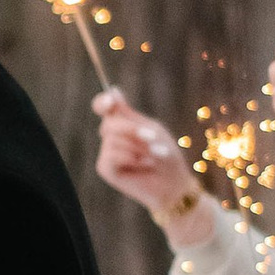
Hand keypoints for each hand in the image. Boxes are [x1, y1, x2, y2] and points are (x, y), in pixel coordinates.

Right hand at [91, 88, 215, 247]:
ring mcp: (106, 153)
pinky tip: (142, 165)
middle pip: (109, 123)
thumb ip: (129, 114)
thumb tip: (113, 90)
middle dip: (132, 130)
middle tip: (153, 139)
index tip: (111, 101)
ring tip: (151, 157)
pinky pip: (111, 155)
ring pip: (112, 140)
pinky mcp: (105, 168)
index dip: (102, 102)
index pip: (102, 107)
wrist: (172, 184)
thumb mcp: (151, 129)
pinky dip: (130, 159)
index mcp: (122, 124)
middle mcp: (111, 137)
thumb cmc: (165, 155)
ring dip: (137, 147)